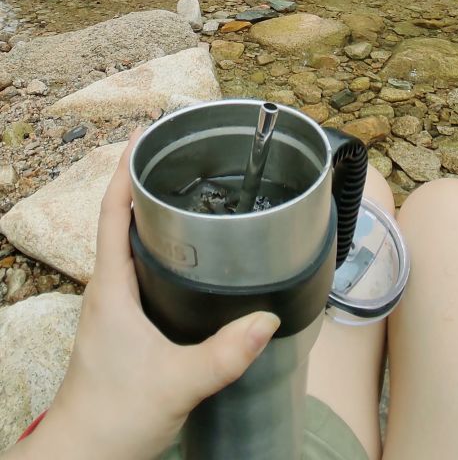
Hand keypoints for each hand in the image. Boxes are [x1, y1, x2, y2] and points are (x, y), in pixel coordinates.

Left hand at [14, 131, 279, 459]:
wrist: (85, 454)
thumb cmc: (115, 416)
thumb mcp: (176, 382)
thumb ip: (224, 353)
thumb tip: (268, 320)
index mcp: (111, 286)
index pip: (112, 212)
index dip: (125, 170)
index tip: (145, 135)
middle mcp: (109, 286)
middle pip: (121, 217)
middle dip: (145, 181)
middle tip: (183, 155)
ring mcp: (115, 303)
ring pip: (131, 242)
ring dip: (153, 212)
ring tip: (192, 190)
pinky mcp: (125, 320)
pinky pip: (141, 267)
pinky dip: (160, 246)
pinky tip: (192, 253)